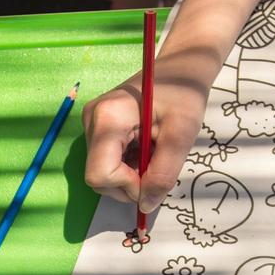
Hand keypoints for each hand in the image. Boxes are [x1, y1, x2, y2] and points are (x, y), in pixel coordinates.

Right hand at [83, 62, 208, 213]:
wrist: (180, 68)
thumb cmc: (183, 94)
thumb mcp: (181, 135)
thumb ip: (163, 173)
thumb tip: (146, 205)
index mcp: (108, 118)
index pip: (100, 175)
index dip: (127, 187)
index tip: (153, 176)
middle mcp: (91, 120)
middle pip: (98, 177)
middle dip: (128, 184)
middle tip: (157, 167)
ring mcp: (91, 123)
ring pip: (101, 172)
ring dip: (129, 175)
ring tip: (153, 153)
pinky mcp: (96, 126)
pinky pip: (105, 160)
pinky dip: (126, 165)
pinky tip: (144, 148)